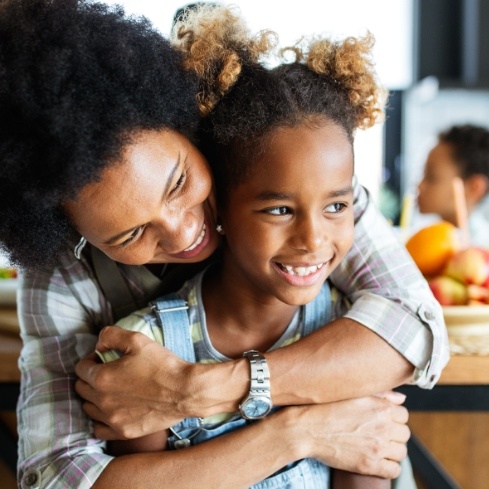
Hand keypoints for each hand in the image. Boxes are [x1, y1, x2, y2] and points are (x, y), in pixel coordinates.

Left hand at [75, 326, 195, 439]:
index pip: (81, 369)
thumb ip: (111, 335)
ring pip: (88, 408)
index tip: (104, 358)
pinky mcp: (123, 432)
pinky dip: (100, 419)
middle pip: (81, 389)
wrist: (185, 391)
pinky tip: (112, 409)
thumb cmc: (162, 364)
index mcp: (102, 378)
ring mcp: (112, 419)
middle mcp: (102, 401)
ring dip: (94, 397)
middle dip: (90, 378)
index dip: (91, 360)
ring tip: (111, 389)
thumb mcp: (137, 340)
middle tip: (108, 371)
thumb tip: (98, 344)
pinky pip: (98, 429)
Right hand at [284, 391, 408, 478]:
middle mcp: (383, 426)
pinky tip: (376, 460)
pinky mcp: (369, 465)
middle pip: (404, 434)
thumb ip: (381, 394)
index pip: (404, 414)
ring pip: (401, 452)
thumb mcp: (353, 394)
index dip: (393, 417)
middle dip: (394, 434)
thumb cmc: (326, 408)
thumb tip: (401, 398)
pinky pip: (394, 470)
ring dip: (392, 450)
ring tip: (376, 446)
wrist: (306, 428)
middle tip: (378, 434)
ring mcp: (377, 446)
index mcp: (381, 407)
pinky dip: (388, 466)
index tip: (383, 420)